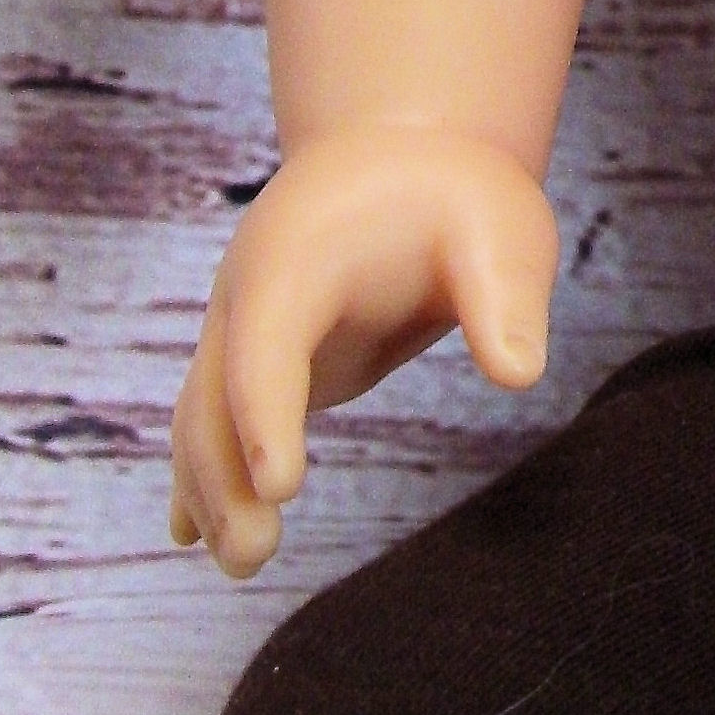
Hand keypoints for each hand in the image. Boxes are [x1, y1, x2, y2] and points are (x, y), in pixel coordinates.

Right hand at [167, 124, 557, 579]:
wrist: (407, 152)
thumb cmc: (457, 194)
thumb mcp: (499, 228)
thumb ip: (505, 298)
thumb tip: (521, 374)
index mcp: (297, 257)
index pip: (267, 344)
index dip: (266, 413)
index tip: (282, 485)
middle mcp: (251, 297)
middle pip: (215, 395)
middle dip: (225, 477)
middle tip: (256, 556)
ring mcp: (247, 331)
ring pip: (203, 418)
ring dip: (211, 489)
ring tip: (245, 562)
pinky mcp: (263, 361)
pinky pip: (216, 422)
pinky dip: (203, 476)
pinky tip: (193, 535)